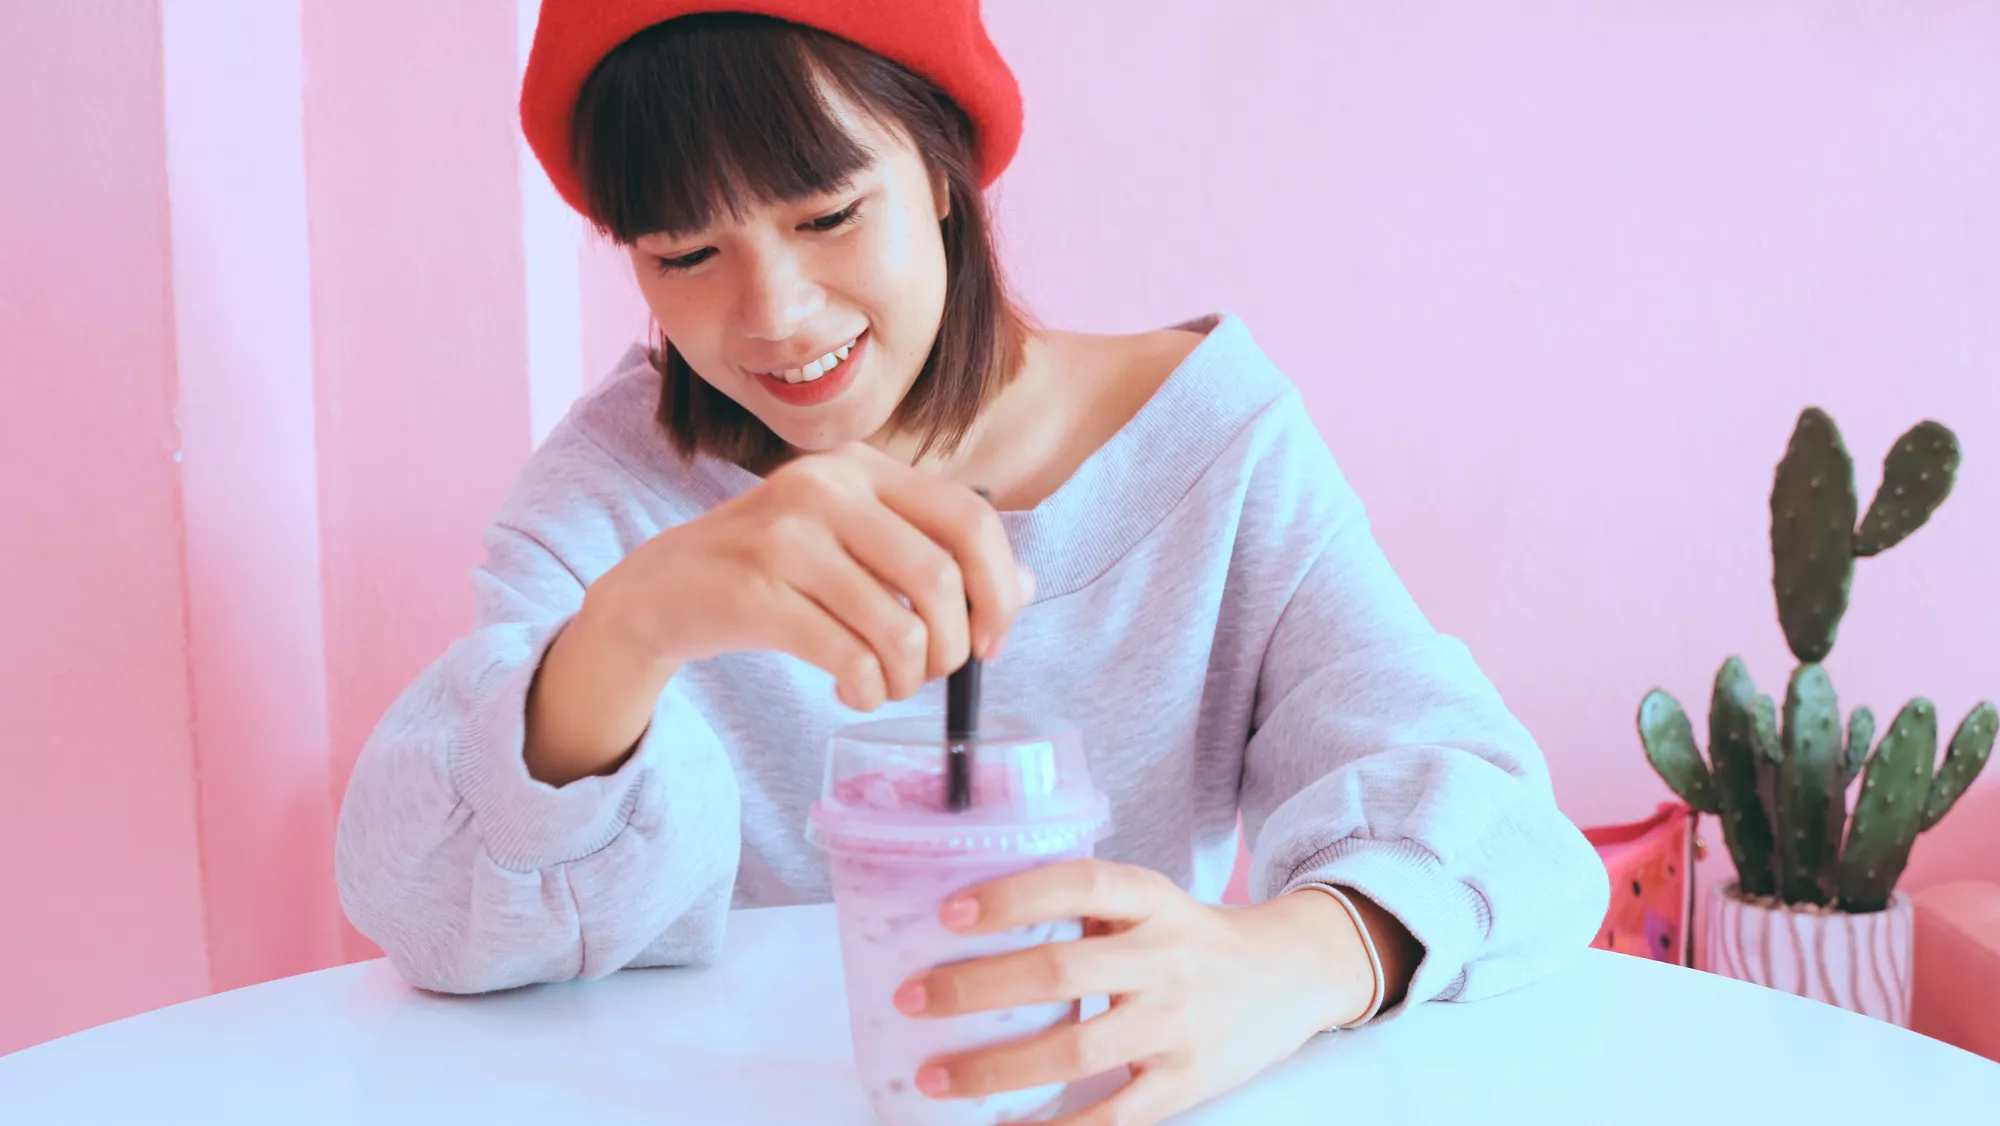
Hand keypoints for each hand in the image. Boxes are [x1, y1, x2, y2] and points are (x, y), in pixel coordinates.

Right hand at [586, 441, 1031, 710]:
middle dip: (954, 646)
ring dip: (908, 678)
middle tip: (933, 672)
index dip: (999, 588)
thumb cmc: (777, 569)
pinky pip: (850, 658)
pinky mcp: (756, 593)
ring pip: (899, 627)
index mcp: (862, 468)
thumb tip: (1025, 589)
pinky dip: (867, 690)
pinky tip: (852, 689)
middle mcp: (827, 488)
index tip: (992, 639)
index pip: (969, 519)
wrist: (665, 588)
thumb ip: (935, 555)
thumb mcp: (855, 544)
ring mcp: (787, 537)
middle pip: (940, 578)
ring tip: (887, 684)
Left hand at [891, 859, 1385, 1125]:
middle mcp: (1166, 956)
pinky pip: (1110, 1115)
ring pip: (1077, 1051)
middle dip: (977, 988)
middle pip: (1063, 972)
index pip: (1079, 886)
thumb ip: (1080, 907)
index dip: (1014, 896)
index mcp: (1151, 899)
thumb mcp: (1148, 901)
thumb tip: (964, 918)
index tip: (949, 913)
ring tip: (933, 1078)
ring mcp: (1177, 1024)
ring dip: (996, 1069)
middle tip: (912, 999)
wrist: (1289, 978)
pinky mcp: (1184, 1082)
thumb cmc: (1188, 936)